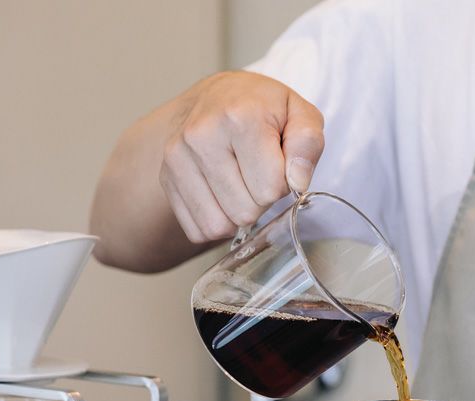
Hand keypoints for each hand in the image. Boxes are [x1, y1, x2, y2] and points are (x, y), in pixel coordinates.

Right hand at [160, 71, 324, 242]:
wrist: (217, 97)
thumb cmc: (263, 110)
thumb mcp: (298, 114)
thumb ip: (308, 144)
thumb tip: (297, 181)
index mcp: (238, 116)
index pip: (271, 189)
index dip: (282, 184)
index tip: (276, 163)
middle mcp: (200, 136)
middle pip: (245, 212)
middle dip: (259, 200)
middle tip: (257, 173)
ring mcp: (177, 159)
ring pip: (220, 226)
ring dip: (237, 214)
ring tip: (240, 182)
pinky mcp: (166, 179)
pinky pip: (199, 230)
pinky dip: (216, 221)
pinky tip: (221, 194)